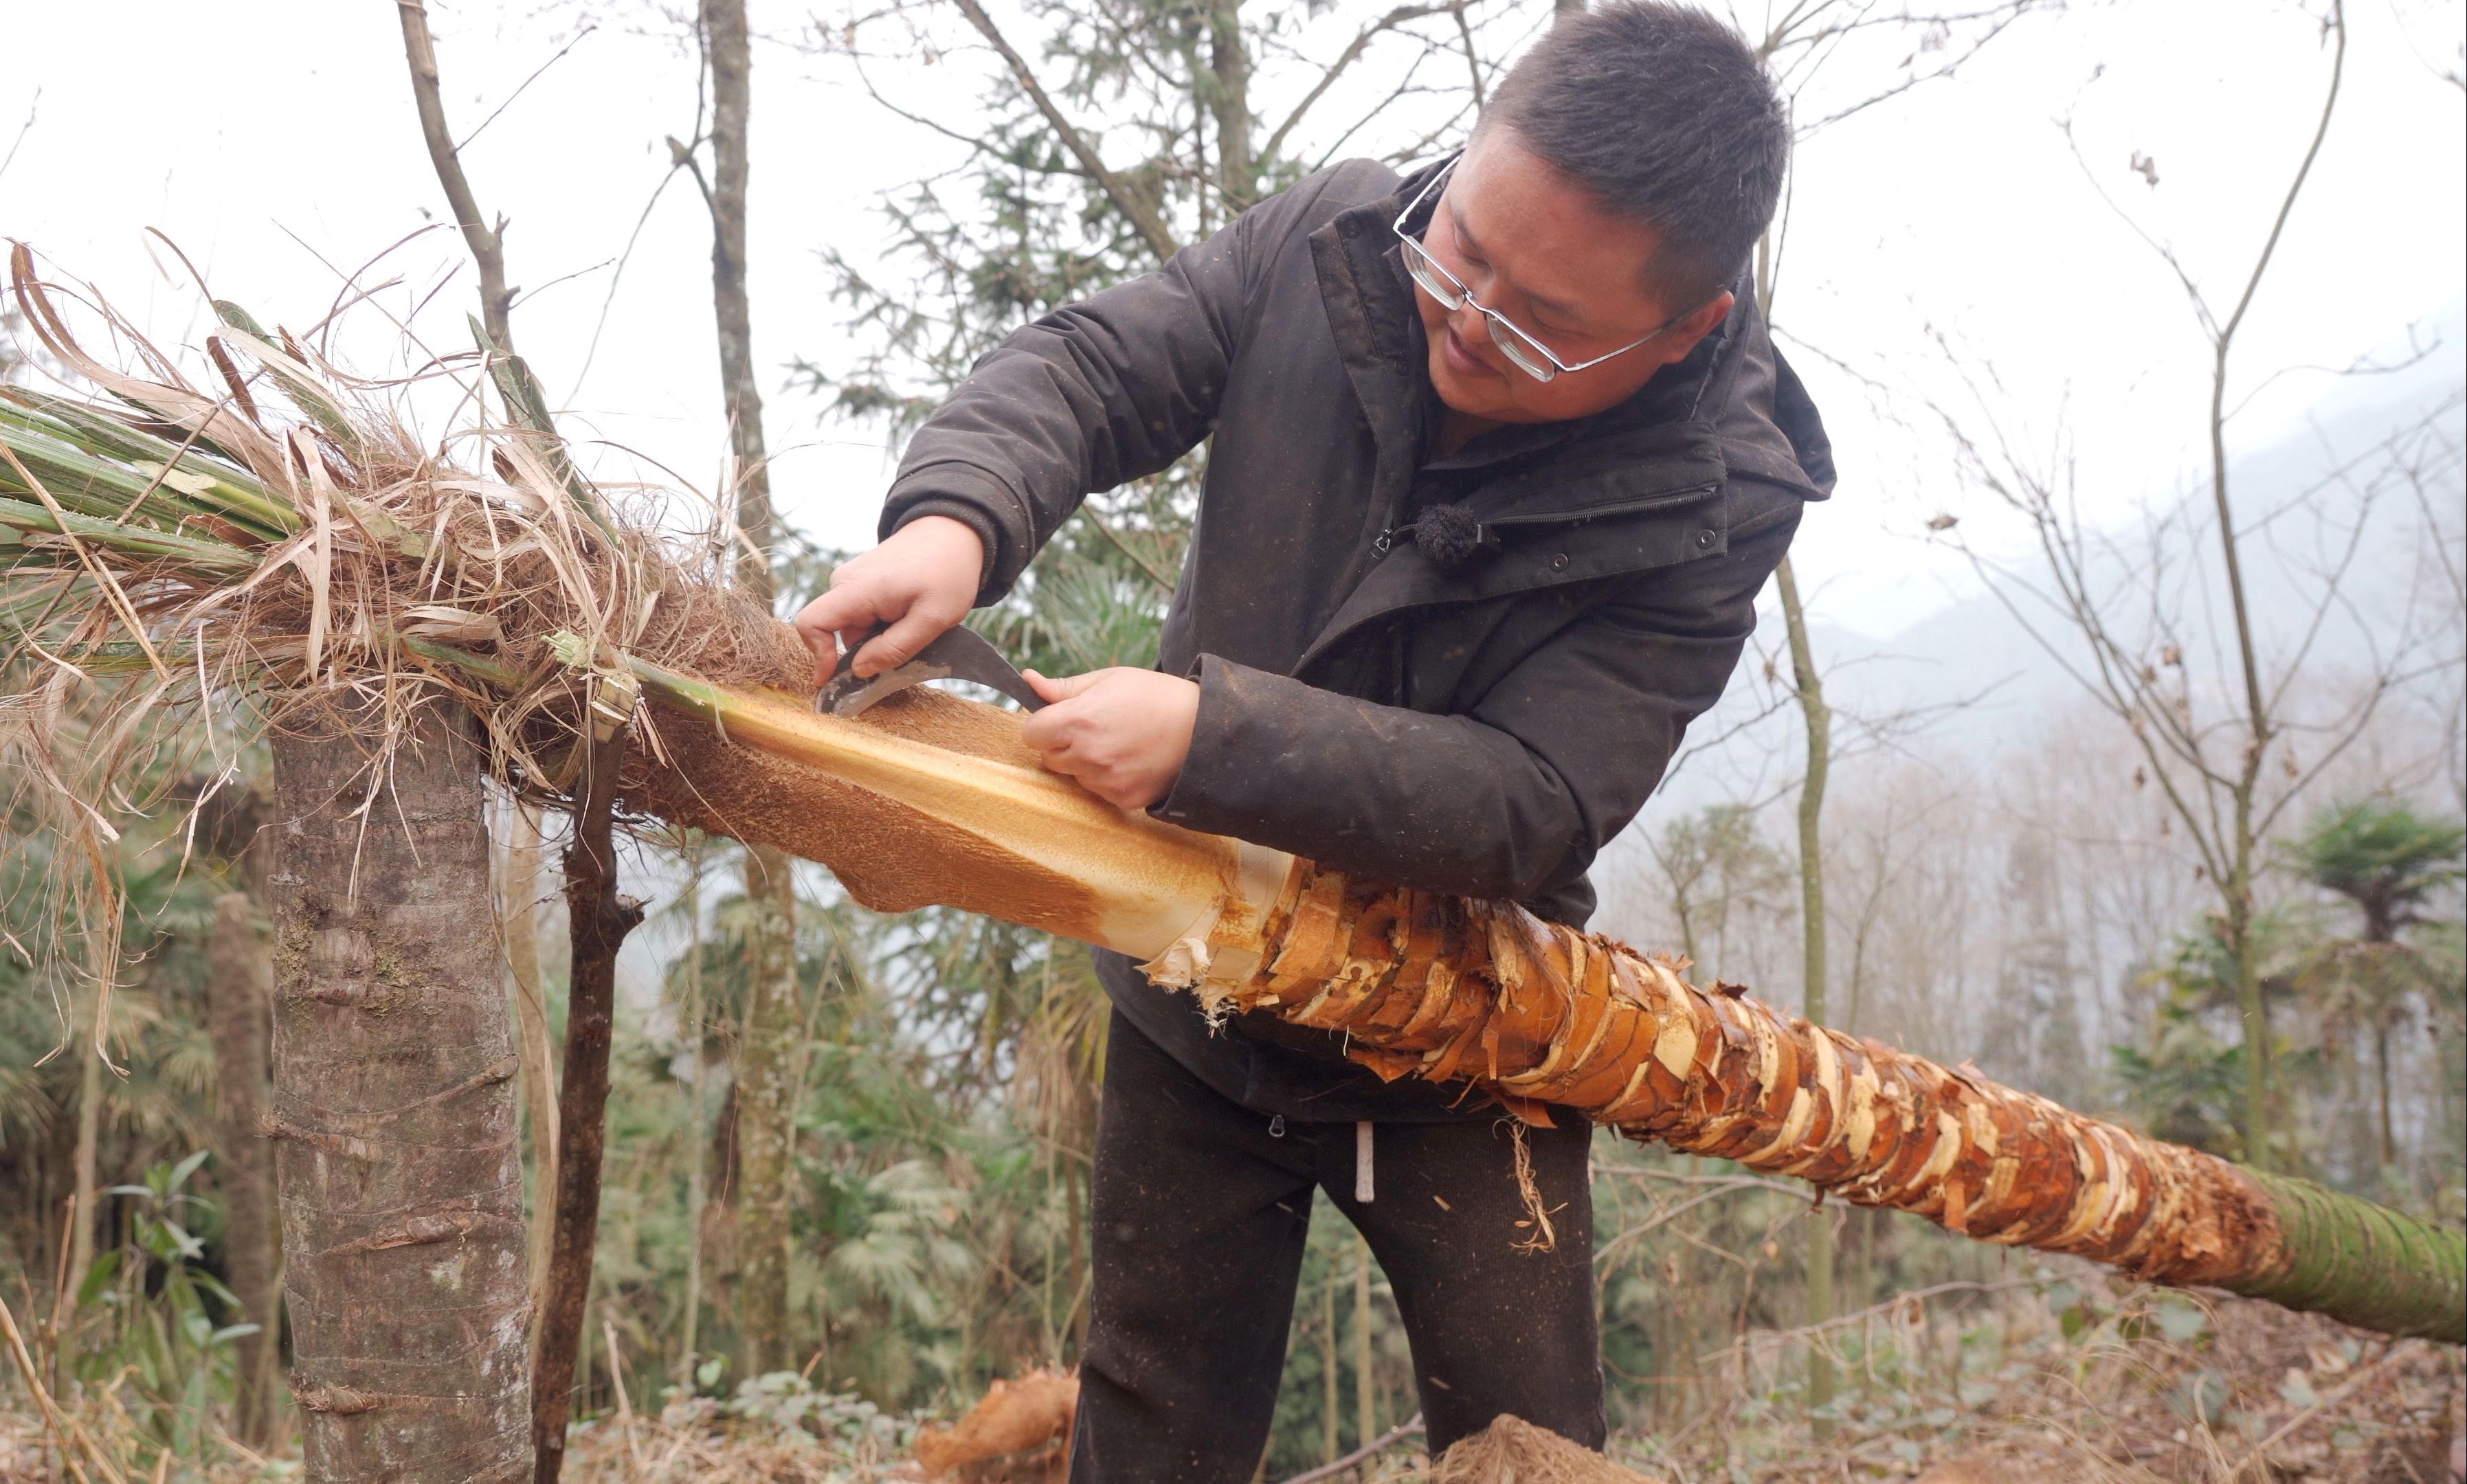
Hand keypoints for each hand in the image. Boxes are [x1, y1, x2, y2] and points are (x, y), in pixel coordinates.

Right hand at [791, 515, 984, 685]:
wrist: (954, 532)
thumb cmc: (948, 572)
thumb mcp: (932, 619)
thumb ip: (894, 648)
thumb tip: (859, 670)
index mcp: (857, 589)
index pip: (811, 622)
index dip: (818, 655)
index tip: (836, 679)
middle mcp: (845, 581)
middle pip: (840, 632)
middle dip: (869, 649)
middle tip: (910, 645)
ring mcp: (852, 579)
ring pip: (854, 626)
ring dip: (880, 637)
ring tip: (916, 624)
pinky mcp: (862, 581)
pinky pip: (863, 614)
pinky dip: (884, 624)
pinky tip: (910, 615)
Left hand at [1019, 667, 1199, 810]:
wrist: (1203, 729)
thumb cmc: (1156, 696)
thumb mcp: (1111, 679)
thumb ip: (1064, 687)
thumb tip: (1028, 680)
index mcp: (1079, 720)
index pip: (1031, 734)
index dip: (1043, 725)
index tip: (1059, 719)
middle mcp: (1088, 755)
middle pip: (1049, 758)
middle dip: (1062, 744)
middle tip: (1093, 729)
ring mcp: (1105, 781)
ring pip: (1073, 775)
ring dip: (1084, 763)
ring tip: (1117, 743)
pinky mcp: (1122, 798)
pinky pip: (1098, 791)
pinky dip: (1107, 778)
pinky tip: (1129, 759)